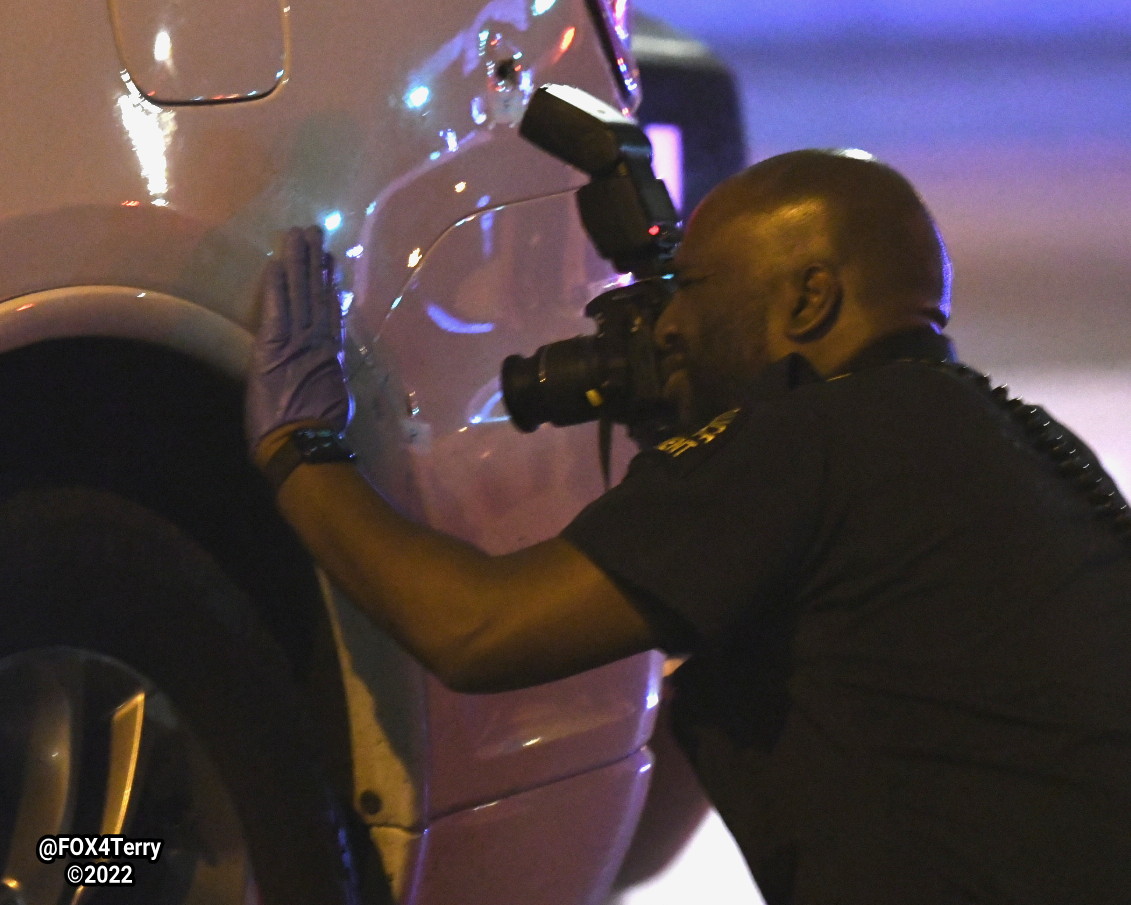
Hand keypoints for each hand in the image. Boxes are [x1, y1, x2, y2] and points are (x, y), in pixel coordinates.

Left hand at [245, 226, 352, 457]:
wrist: (302, 444)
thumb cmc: (318, 434)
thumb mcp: (334, 405)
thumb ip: (330, 385)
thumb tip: (331, 382)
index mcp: (329, 358)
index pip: (328, 312)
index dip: (328, 285)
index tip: (329, 261)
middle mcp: (316, 343)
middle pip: (314, 294)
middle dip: (313, 261)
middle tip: (314, 231)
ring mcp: (297, 343)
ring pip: (298, 294)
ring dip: (297, 263)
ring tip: (299, 235)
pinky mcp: (274, 348)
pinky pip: (276, 310)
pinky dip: (277, 287)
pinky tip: (276, 263)